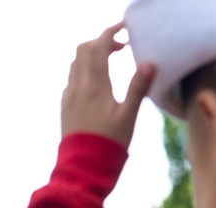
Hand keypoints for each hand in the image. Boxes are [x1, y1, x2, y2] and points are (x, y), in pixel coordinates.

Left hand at [61, 23, 155, 147]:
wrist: (83, 167)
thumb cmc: (109, 144)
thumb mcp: (128, 116)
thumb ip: (138, 88)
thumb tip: (150, 63)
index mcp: (94, 85)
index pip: (99, 47)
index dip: (111, 33)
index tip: (125, 30)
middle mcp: (78, 87)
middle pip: (84, 50)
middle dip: (101, 42)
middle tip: (120, 46)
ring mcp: (69, 96)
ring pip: (76, 64)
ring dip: (91, 55)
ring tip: (110, 61)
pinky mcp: (65, 107)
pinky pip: (72, 79)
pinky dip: (84, 71)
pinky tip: (96, 83)